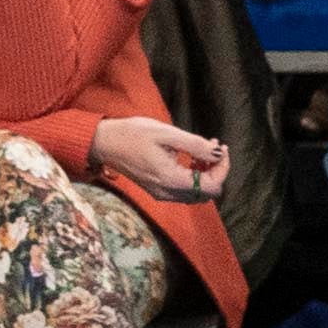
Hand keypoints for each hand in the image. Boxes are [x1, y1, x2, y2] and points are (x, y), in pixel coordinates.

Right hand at [94, 115, 227, 201]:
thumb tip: (218, 153)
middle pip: (207, 193)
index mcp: (172, 180)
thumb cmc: (134, 134)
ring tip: (201, 149)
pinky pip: (184, 190)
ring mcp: (162, 194)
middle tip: (212, 146)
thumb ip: (195, 145)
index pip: (213, 186)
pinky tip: (189, 157)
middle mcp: (168, 193)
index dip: (223, 167)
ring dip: (205, 173)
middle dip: (215, 170)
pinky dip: (193, 176)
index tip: (221, 146)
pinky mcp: (157, 190)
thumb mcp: (167, 134)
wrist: (105, 143)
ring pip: (196, 193)